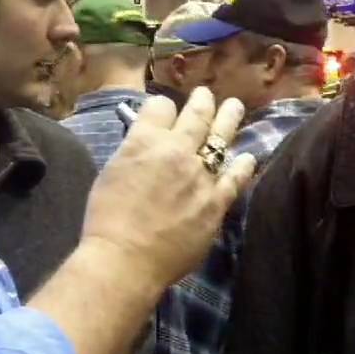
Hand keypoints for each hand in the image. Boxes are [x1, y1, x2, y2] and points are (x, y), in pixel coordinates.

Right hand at [81, 87, 256, 288]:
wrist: (126, 259)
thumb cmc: (107, 219)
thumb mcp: (111, 172)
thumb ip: (133, 153)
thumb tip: (146, 144)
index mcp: (145, 141)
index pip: (160, 106)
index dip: (161, 106)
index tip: (163, 111)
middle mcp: (176, 151)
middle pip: (195, 115)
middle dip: (202, 101)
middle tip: (206, 94)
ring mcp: (200, 176)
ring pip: (221, 138)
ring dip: (228, 119)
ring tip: (234, 107)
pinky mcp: (216, 202)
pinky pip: (235, 178)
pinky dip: (243, 165)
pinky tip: (248, 157)